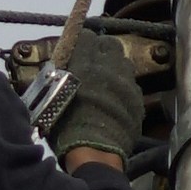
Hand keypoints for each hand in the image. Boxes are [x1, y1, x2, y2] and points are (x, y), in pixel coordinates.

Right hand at [54, 31, 148, 172]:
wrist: (96, 152)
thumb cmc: (66, 127)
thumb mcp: (52, 96)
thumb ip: (60, 76)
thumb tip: (62, 66)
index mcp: (85, 63)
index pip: (86, 36)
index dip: (81, 42)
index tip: (77, 50)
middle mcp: (109, 67)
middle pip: (110, 44)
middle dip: (101, 50)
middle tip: (93, 63)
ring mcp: (127, 83)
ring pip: (124, 63)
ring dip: (115, 68)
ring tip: (106, 82)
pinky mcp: (138, 99)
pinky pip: (132, 85)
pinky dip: (124, 88)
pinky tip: (116, 101)